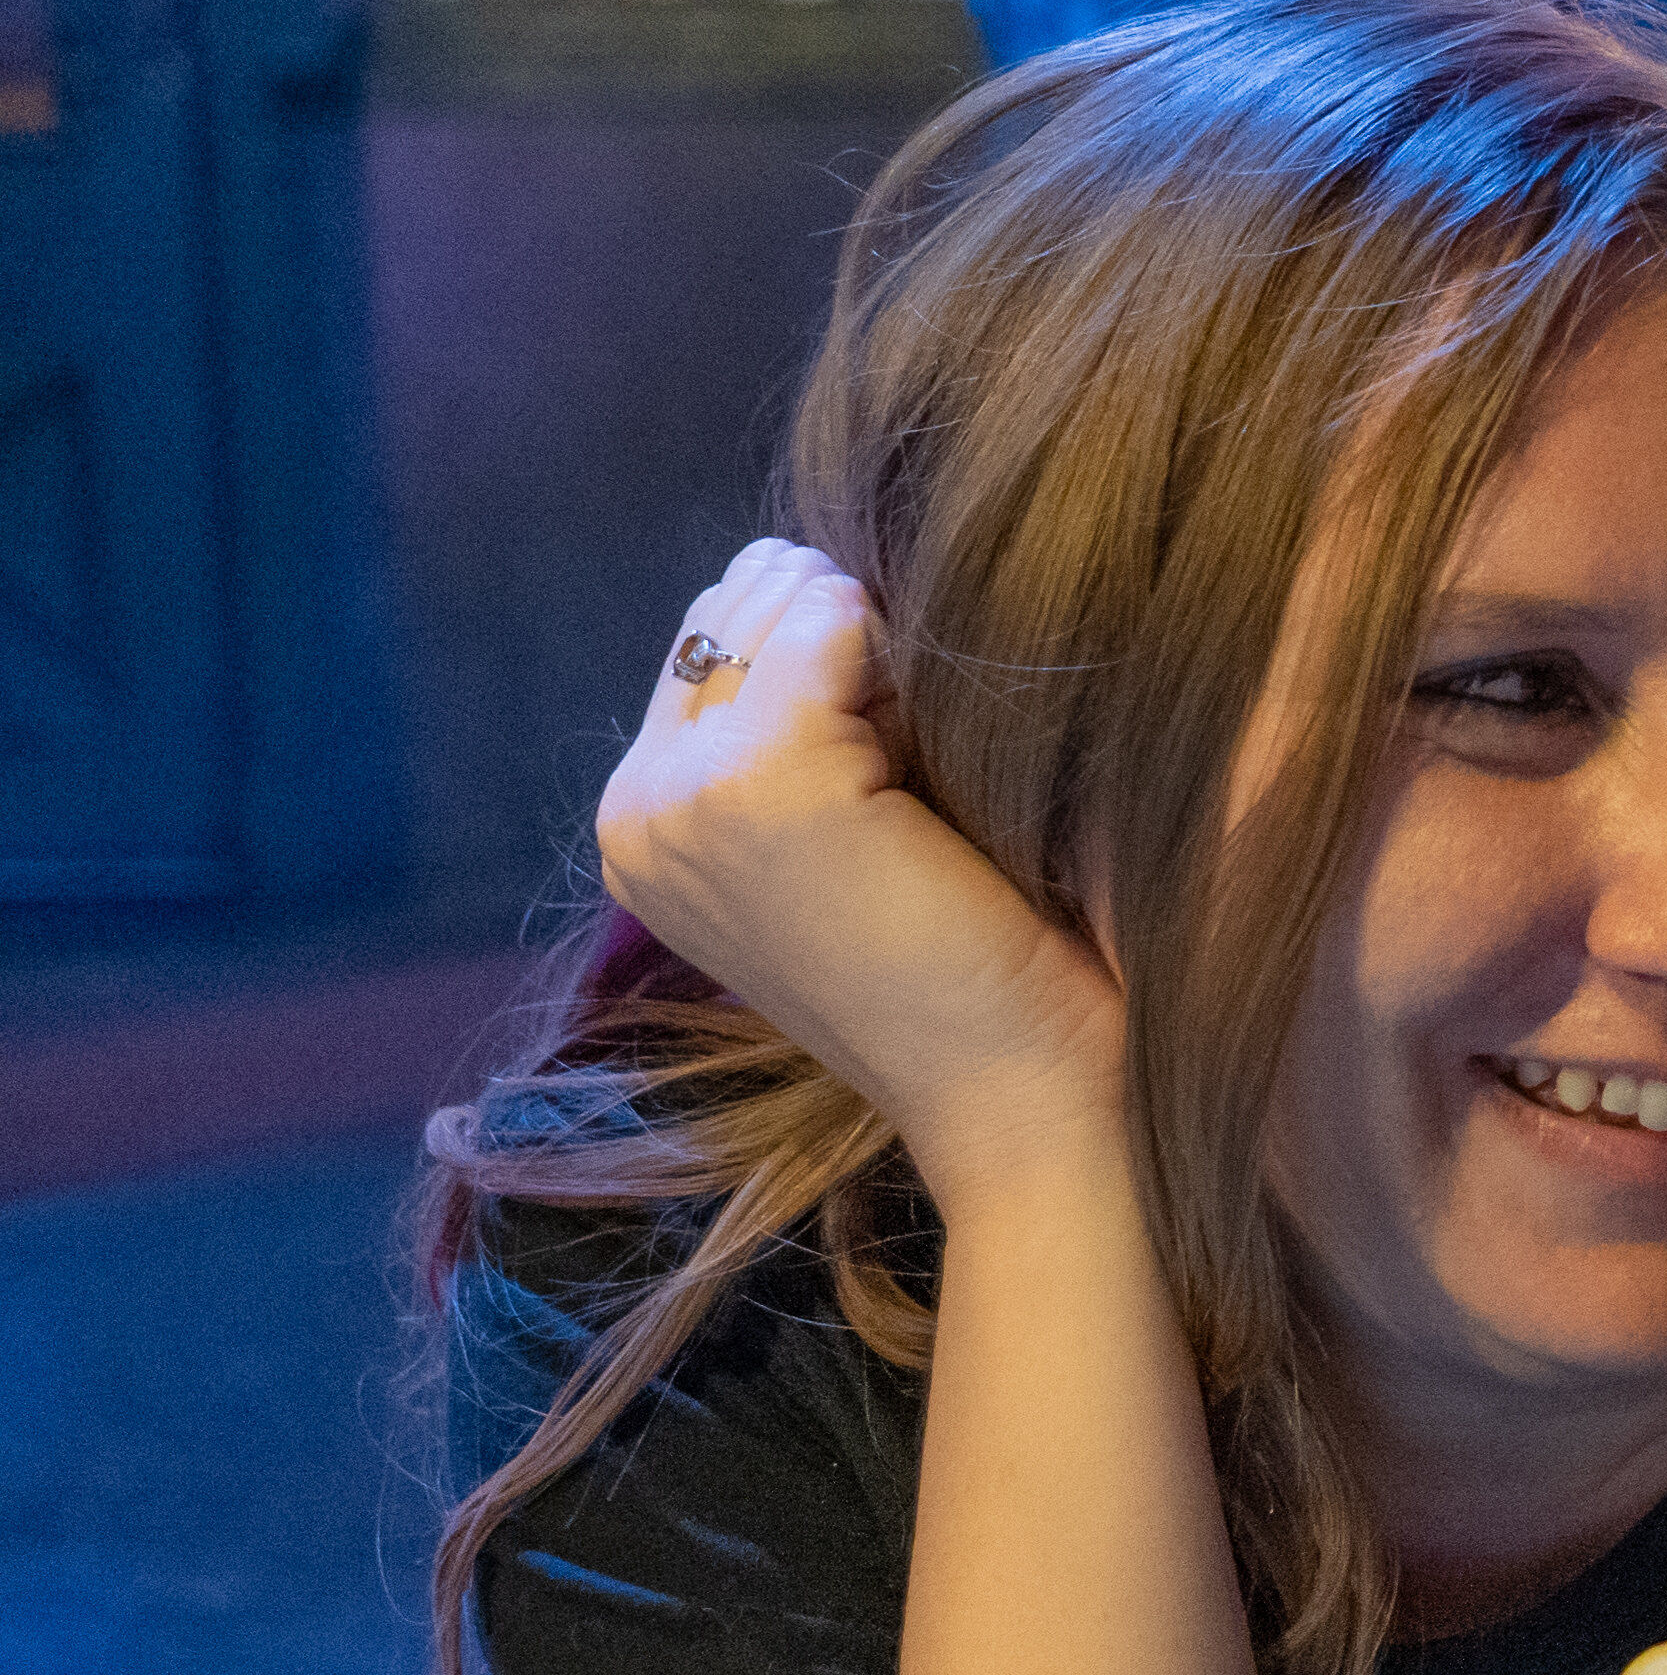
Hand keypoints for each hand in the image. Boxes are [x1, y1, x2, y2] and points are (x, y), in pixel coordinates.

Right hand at [596, 540, 1132, 1197]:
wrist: (1023, 1090)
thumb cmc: (977, 967)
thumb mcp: (857, 837)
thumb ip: (812, 732)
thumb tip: (838, 584)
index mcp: (645, 825)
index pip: (713, 637)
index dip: (832, 646)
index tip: (915, 730)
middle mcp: (635, 809)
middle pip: (736, 606)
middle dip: (848, 636)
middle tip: (935, 751)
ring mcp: (682, 796)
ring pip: (780, 606)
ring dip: (882, 645)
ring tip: (941, 760)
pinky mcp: (757, 782)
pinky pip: (831, 626)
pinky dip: (907, 655)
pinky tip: (949, 746)